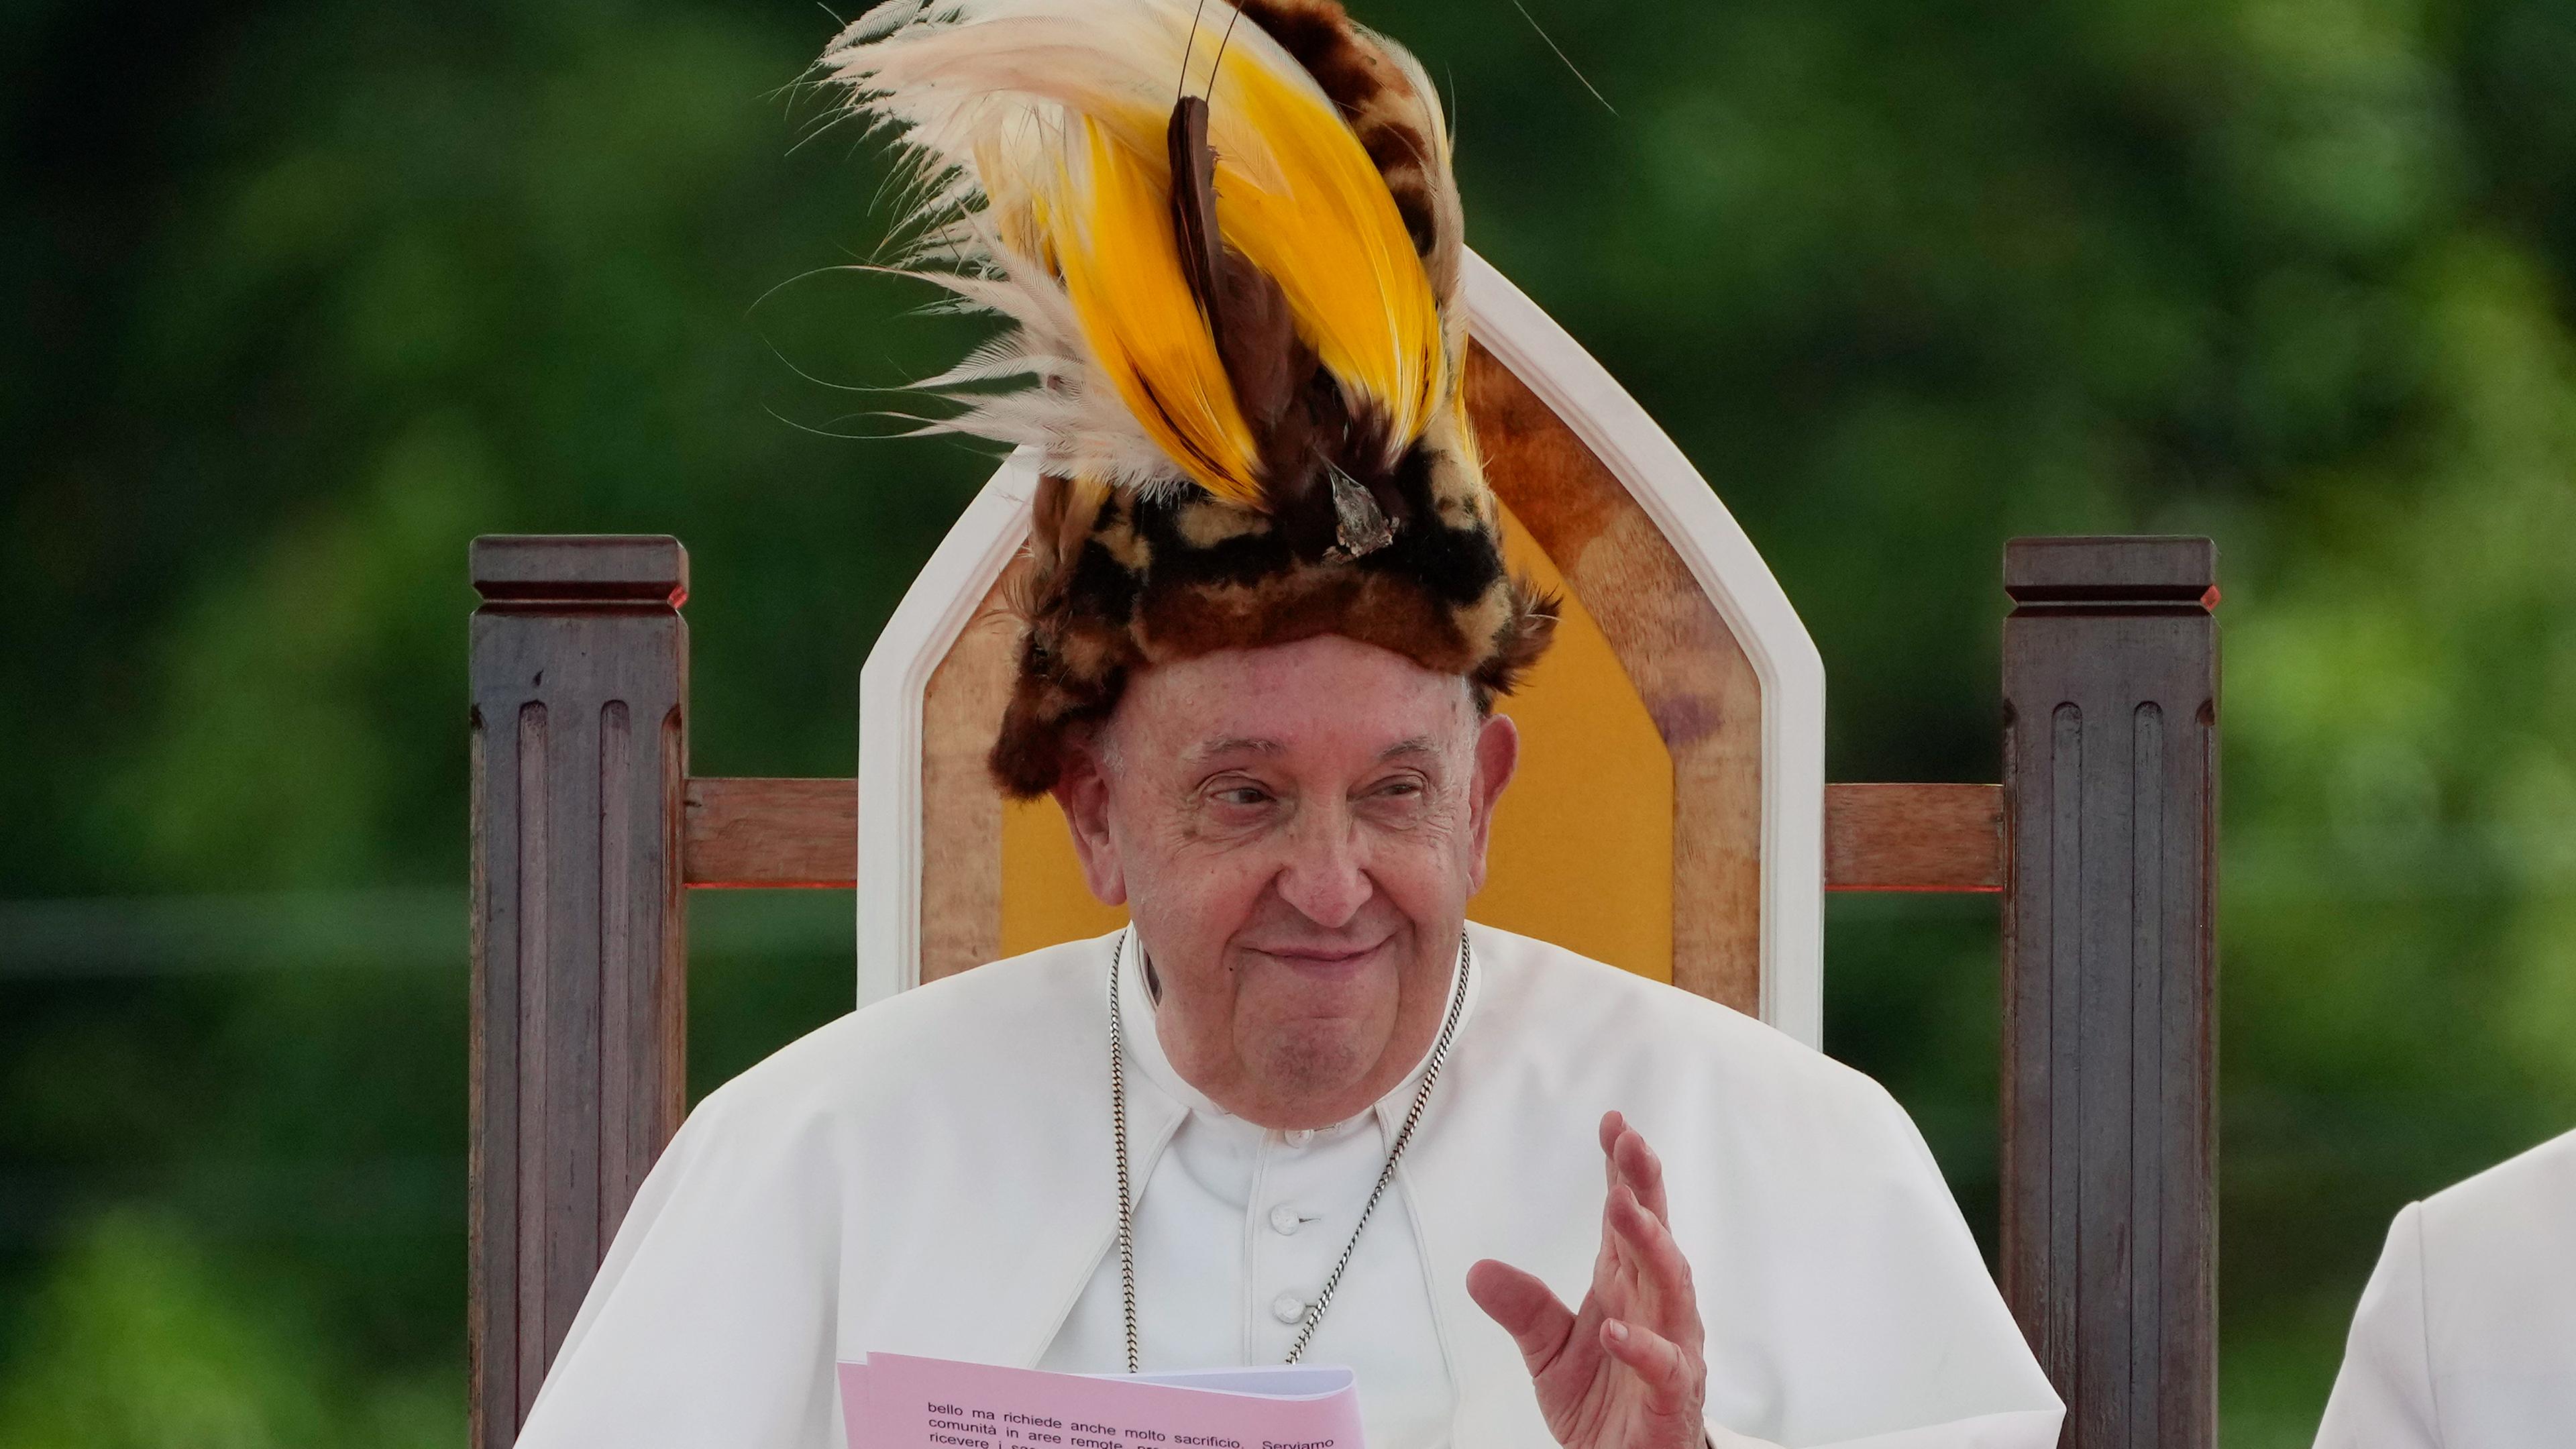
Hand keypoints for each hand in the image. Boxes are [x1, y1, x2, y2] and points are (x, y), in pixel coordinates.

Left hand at [1467, 1112, 1706, 1448]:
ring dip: (1652, 1245)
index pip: (1629, 1219)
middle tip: (1631, 1144)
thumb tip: (1478, 1270)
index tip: (1614, 1123)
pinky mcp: (1671, 1397)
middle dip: (1645, 1188)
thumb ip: (1523, 1308)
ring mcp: (1672, 1350)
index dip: (1625, 1171)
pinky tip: (1615, 1328)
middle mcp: (1656, 1308)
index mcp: (1626, 1288)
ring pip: (1673, 1288)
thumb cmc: (1605, 1404)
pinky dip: (1642, 1346)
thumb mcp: (1549, 1351)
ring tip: (1626, 1208)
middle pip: (1655, 1238)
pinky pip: (1664, 1366)